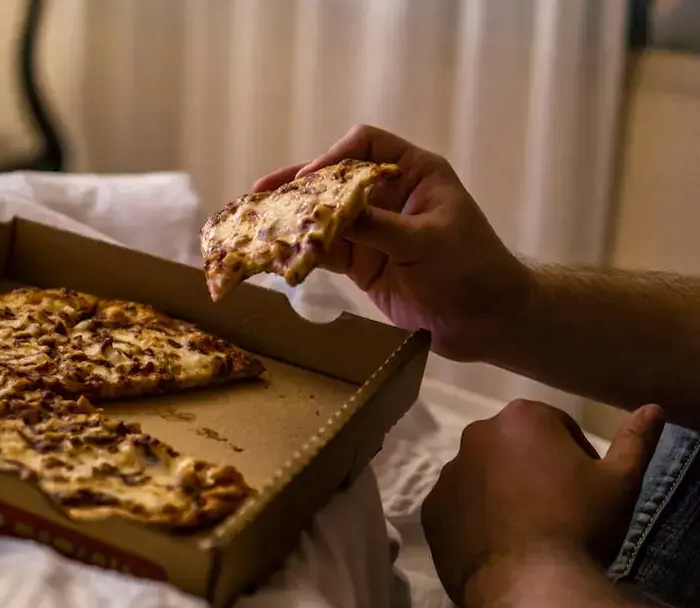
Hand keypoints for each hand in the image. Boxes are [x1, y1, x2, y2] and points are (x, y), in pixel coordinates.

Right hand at [253, 125, 532, 360]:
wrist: (488, 322)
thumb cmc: (473, 270)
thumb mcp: (425, 242)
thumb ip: (376, 226)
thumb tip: (326, 211)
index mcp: (415, 174)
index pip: (365, 147)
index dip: (334, 157)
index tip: (312, 181)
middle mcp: (390, 196)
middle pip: (335, 179)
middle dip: (299, 186)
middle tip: (262, 193)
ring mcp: (374, 230)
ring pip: (324, 215)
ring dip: (293, 219)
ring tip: (257, 221)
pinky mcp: (364, 262)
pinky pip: (326, 250)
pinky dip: (303, 250)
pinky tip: (277, 252)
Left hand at [421, 400, 665, 607]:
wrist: (530, 582)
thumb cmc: (579, 523)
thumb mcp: (619, 482)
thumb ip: (633, 441)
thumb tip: (649, 409)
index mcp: (520, 417)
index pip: (554, 426)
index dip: (576, 455)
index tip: (585, 485)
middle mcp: (475, 435)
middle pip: (513, 446)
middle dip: (533, 467)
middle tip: (558, 506)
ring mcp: (447, 472)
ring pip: (482, 474)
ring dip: (501, 490)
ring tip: (528, 527)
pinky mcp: (431, 509)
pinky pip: (459, 505)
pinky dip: (475, 516)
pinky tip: (501, 541)